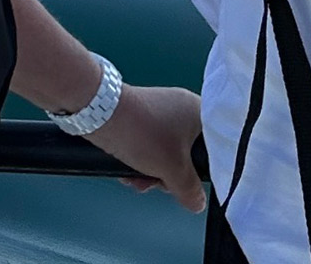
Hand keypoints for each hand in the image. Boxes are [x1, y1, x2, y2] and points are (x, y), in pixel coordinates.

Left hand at [85, 83, 204, 211]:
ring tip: (135, 179)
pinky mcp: (137, 115)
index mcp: (198, 112)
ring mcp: (157, 109)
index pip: (212, 146)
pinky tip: (125, 170)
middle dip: (166, 175)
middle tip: (156, 181)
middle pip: (184, 154)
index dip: (199, 169)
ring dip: (149, 172)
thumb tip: (197, 203)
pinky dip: (136, 160)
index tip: (186, 182)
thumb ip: (189, 190)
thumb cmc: (143, 133)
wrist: (98, 113)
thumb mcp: (173, 169)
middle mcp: (180, 107)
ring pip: (162, 152)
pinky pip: (145, 144)